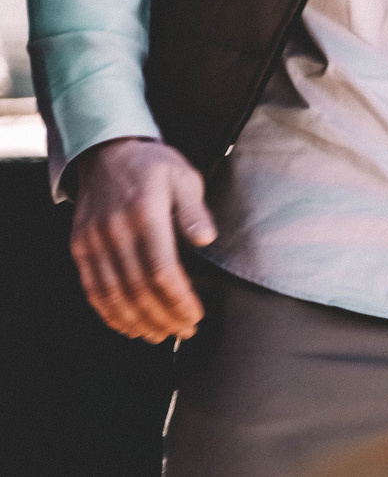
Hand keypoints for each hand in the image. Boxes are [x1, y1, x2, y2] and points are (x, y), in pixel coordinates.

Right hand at [70, 138, 215, 342]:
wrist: (106, 153)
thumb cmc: (153, 166)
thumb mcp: (184, 176)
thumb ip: (195, 210)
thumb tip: (206, 239)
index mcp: (145, 214)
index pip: (162, 271)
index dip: (179, 300)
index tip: (195, 315)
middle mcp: (115, 231)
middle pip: (138, 289)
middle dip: (163, 316)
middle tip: (183, 332)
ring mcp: (94, 242)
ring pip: (113, 295)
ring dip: (137, 321)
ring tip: (159, 335)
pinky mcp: (80, 247)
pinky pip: (93, 289)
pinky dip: (109, 312)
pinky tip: (128, 325)